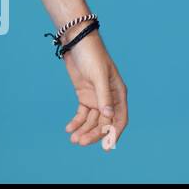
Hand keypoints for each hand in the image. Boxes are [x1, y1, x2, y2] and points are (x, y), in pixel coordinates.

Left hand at [60, 29, 127, 149]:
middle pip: (103, 122)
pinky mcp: (84, 95)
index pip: (119, 119)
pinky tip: (69, 128)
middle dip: (93, 133)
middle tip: (80, 142)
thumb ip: (104, 95)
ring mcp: (96, 98)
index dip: (113, 133)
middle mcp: (109, 98)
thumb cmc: (92, 55)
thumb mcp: (99, 75)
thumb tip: (108, 115)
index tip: (106, 146)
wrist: (77, 42)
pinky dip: (76, 121)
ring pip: (91, 120)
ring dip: (83, 129)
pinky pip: (82, 113)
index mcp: (118, 94)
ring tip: (73, 138)